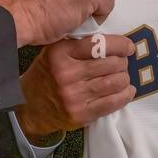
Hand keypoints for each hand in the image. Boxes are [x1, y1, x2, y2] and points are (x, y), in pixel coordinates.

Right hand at [15, 33, 136, 142]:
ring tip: (124, 77)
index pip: (99, 44)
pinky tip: (128, 91)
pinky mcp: (80, 114)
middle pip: (110, 64)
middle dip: (123, 63)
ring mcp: (74, 96)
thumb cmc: (46, 74)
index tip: (128, 47)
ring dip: (125, 79)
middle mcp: (67, 74)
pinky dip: (125, 96)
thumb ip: (79, 45)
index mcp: (61, 53)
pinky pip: (111, 103)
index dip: (120, 45)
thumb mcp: (55, 52)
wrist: (28, 108)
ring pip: (114, 83)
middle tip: (123, 64)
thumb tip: (114, 43)